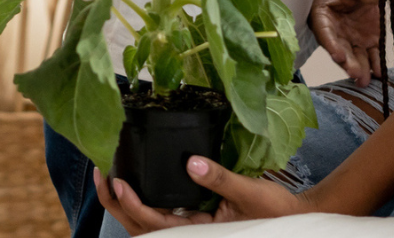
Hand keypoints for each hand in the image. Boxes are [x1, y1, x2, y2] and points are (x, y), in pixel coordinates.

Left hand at [93, 158, 302, 233]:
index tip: (117, 182)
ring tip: (109, 177)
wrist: (294, 222)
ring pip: (148, 226)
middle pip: (142, 230)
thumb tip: (192, 162)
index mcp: (201, 233)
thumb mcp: (250, 193)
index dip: (133, 205)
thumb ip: (221, 179)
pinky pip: (161, 218)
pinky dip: (142, 203)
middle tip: (100, 174)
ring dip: (125, 205)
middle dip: (116, 205)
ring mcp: (191, 231)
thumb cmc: (276, 212)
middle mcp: (191, 235)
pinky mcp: (195, 222)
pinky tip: (136, 181)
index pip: (156, 225)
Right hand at [309, 0, 380, 85]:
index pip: (323, 30)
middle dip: (346, 62)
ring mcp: (352, 39)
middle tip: (354, 73)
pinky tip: (379, 73)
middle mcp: (335, 31)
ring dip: (359, 68)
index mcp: (323, 14)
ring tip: (364, 81)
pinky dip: (376, 65)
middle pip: (339, 48)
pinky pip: (372, 56)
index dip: (330, 44)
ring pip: (355, 56)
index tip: (338, 55)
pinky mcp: (368, 43)